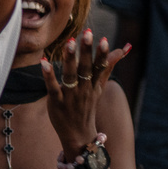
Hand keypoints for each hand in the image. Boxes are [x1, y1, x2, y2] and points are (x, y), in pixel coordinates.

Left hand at [42, 28, 131, 160]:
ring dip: (70, 60)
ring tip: (69, 43)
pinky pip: (52, 88)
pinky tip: (43, 62)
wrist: (79, 135)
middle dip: (87, 51)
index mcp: (95, 85)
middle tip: (86, 33)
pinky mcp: (56, 102)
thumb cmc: (87, 105)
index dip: (102, 54)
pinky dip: (48, 75)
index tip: (103, 39)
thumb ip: (108, 66)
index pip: (100, 68)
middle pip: (86, 69)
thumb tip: (124, 48)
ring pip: (70, 76)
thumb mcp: (100, 86)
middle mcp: (85, 89)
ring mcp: (71, 96)